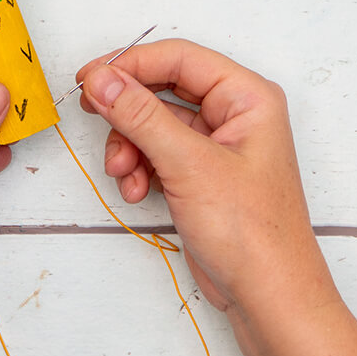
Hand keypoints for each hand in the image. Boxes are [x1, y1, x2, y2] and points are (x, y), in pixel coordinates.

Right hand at [77, 39, 333, 313]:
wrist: (266, 296)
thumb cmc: (252, 233)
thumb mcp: (189, 165)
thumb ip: (141, 116)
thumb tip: (103, 80)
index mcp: (247, 98)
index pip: (179, 59)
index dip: (130, 64)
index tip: (90, 79)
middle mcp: (233, 116)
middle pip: (162, 91)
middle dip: (127, 113)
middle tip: (94, 116)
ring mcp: (215, 148)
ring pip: (153, 126)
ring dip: (129, 147)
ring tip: (123, 174)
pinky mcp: (199, 177)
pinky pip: (156, 155)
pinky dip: (139, 169)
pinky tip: (136, 192)